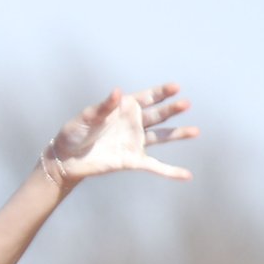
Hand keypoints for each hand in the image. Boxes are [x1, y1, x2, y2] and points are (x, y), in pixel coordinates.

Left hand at [41, 84, 195, 185]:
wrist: (67, 158)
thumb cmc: (75, 132)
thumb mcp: (87, 117)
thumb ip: (104, 106)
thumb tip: (117, 92)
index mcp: (124, 108)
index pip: (148, 97)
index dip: (162, 92)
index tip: (176, 87)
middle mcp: (134, 124)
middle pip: (158, 115)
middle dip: (172, 109)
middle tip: (186, 104)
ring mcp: (135, 142)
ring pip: (162, 137)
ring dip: (178, 134)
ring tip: (195, 131)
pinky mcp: (133, 161)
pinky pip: (155, 167)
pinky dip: (171, 172)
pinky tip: (186, 175)